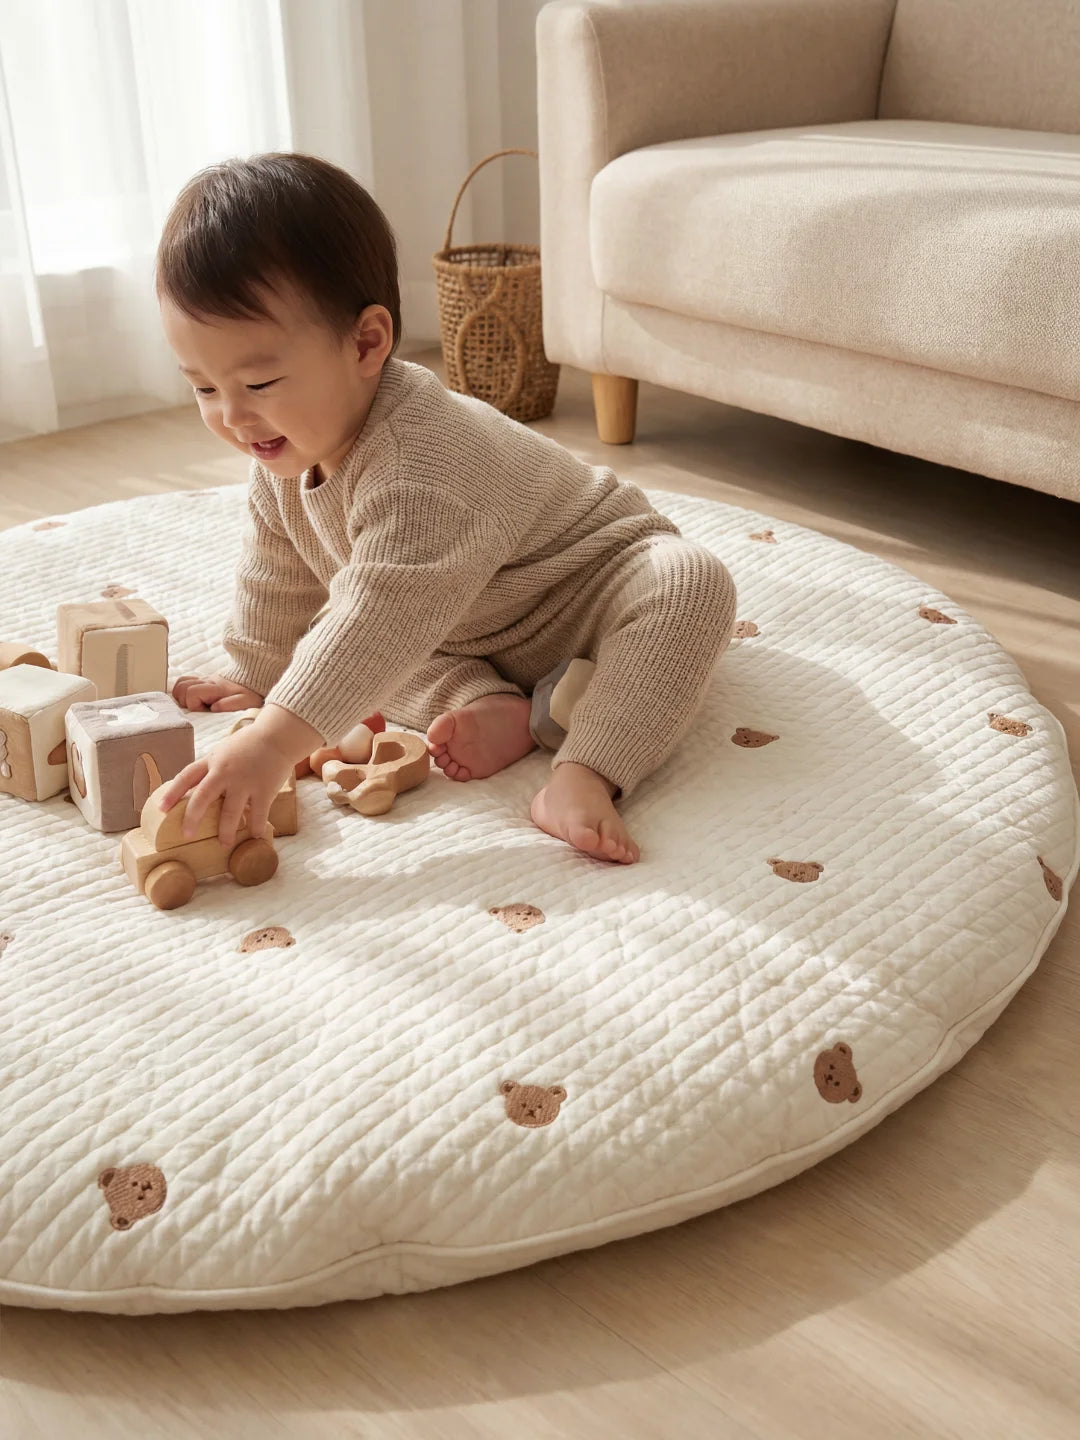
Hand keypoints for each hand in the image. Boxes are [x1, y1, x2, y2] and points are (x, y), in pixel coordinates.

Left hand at [159, 704, 319, 846]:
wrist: (277, 736)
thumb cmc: (249, 745)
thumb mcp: (223, 752)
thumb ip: (211, 770)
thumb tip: (196, 792)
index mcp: (212, 761)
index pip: (186, 776)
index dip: (172, 793)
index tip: (161, 809)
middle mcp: (225, 771)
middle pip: (203, 796)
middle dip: (192, 817)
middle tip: (186, 834)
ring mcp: (245, 781)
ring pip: (230, 812)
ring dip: (225, 831)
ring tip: (224, 844)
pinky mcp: (264, 790)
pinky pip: (258, 814)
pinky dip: (255, 827)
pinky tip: (255, 836)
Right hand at [173, 673, 263, 712]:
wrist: (255, 679)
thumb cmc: (251, 693)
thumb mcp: (247, 701)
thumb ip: (231, 704)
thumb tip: (214, 707)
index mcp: (216, 688)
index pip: (192, 692)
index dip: (193, 705)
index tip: (205, 711)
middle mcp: (207, 681)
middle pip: (181, 687)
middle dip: (184, 701)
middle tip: (197, 709)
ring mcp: (204, 679)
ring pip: (180, 683)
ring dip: (181, 695)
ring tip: (194, 705)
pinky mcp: (203, 680)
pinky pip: (185, 681)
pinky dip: (183, 690)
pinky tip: (192, 700)